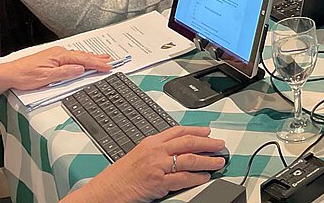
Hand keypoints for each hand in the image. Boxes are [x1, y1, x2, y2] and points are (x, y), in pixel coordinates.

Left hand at [0, 47, 113, 93]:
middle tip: (111, 61)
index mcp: (59, 56)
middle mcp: (59, 53)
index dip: (97, 64)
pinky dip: (81, 59)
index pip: (83, 60)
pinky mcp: (52, 59)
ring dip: (91, 58)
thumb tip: (80, 69)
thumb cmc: (24, 75)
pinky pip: (72, 57)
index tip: (108, 67)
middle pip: (82, 56)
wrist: (8, 74)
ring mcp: (55, 55)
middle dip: (97, 59)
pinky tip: (83, 60)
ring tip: (102, 58)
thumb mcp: (45, 78)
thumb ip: (64, 73)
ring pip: (78, 56)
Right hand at [84, 126, 225, 202]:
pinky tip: (204, 177)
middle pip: (188, 142)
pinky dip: (196, 178)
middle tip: (220, 145)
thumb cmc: (118, 177)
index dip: (196, 130)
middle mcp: (155, 151)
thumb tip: (175, 150)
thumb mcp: (137, 155)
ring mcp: (157, 166)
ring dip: (207, 161)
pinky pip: (183, 178)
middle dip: (207, 143)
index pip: (178, 131)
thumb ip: (156, 150)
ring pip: (189, 159)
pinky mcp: (158, 182)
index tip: (208, 131)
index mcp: (150, 142)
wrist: (104, 192)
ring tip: (218, 162)